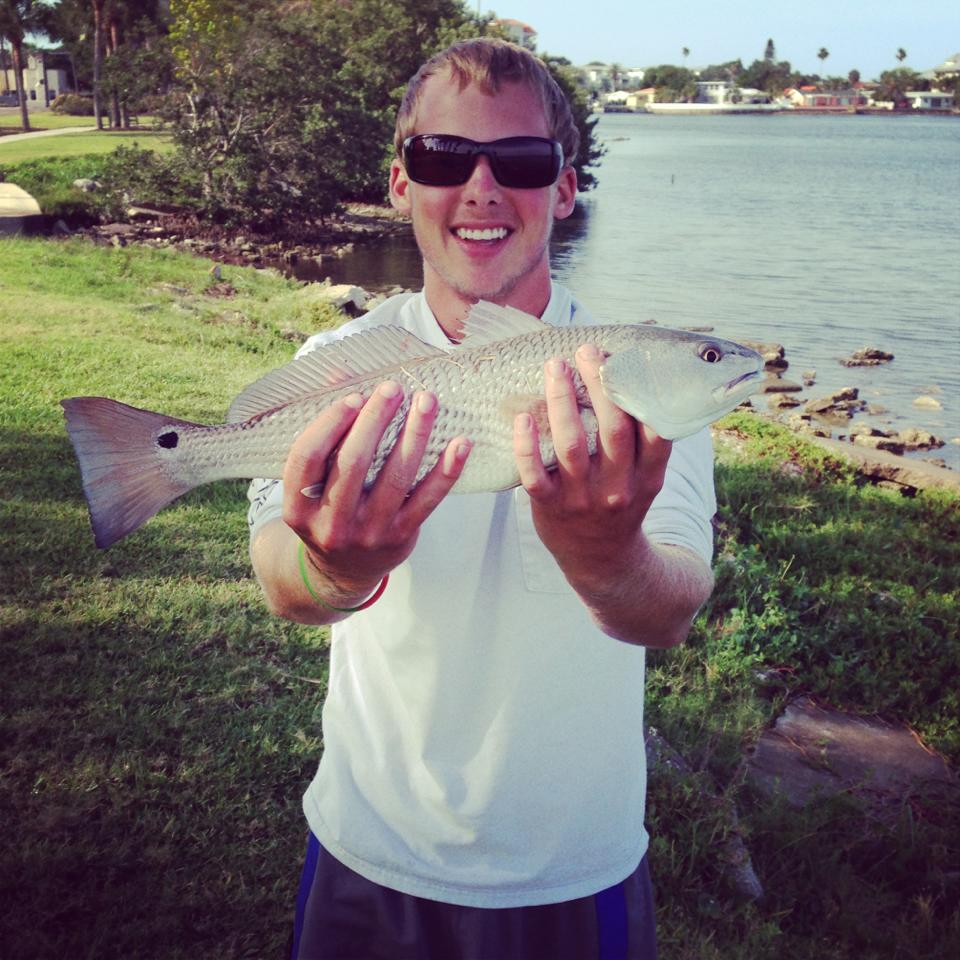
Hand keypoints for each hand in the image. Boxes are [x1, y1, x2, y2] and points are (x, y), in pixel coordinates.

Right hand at [282, 381, 470, 601]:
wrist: (343, 571)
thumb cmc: (327, 510)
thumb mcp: (311, 484)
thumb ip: (323, 431)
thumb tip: (338, 372)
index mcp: (298, 507)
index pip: (306, 459)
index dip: (329, 424)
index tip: (354, 396)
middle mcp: (330, 523)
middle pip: (353, 464)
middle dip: (375, 420)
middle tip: (393, 388)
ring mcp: (368, 533)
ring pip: (395, 478)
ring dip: (415, 434)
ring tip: (427, 401)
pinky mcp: (401, 537)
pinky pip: (428, 500)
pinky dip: (446, 471)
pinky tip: (460, 443)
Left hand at [513, 343, 672, 598]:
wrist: (603, 563)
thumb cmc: (622, 505)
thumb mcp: (646, 479)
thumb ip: (643, 442)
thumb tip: (636, 380)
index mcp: (648, 477)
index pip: (655, 430)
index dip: (641, 392)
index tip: (624, 358)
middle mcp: (618, 488)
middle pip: (612, 429)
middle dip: (599, 384)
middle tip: (586, 350)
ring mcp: (583, 500)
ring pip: (571, 445)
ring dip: (560, 401)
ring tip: (554, 366)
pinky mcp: (551, 508)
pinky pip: (535, 474)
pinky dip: (527, 445)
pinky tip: (522, 416)